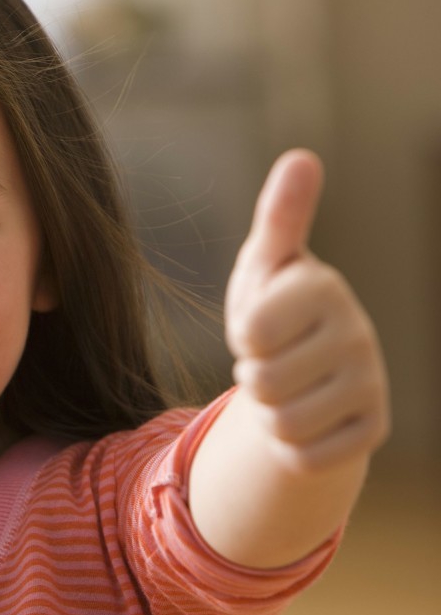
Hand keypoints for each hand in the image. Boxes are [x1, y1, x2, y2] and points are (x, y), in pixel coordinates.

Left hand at [223, 149, 388, 472]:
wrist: (307, 370)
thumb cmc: (276, 307)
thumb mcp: (267, 264)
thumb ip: (280, 216)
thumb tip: (302, 157)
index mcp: (325, 288)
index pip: (250, 332)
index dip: (242, 334)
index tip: (262, 321)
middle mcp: (359, 335)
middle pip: (259, 382)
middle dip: (251, 376)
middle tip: (274, 358)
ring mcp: (372, 386)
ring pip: (279, 423)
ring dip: (268, 412)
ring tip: (287, 385)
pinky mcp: (372, 431)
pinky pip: (303, 457)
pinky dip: (291, 446)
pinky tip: (308, 417)